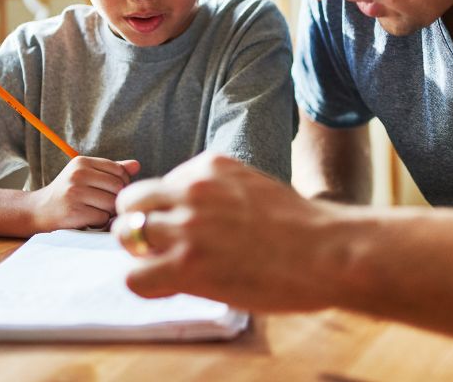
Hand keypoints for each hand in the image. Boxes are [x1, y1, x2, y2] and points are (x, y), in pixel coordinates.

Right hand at [28, 157, 139, 231]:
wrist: (40, 210)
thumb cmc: (69, 191)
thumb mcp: (86, 175)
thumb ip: (112, 170)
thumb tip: (137, 165)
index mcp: (82, 162)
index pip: (119, 170)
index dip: (122, 183)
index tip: (112, 191)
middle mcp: (78, 174)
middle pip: (118, 187)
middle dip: (115, 199)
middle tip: (104, 204)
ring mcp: (74, 193)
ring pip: (112, 203)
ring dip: (108, 212)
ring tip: (95, 210)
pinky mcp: (74, 211)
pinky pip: (102, 218)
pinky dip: (100, 222)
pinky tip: (89, 219)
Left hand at [112, 152, 342, 311]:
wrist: (326, 251)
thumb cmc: (303, 227)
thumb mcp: (255, 188)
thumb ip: (222, 195)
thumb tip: (202, 220)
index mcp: (209, 165)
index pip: (163, 183)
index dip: (169, 210)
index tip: (189, 229)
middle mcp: (191, 188)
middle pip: (131, 201)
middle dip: (141, 224)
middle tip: (163, 248)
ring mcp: (186, 225)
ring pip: (126, 233)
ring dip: (141, 253)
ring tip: (165, 269)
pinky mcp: (186, 263)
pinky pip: (135, 276)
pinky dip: (146, 285)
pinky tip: (172, 288)